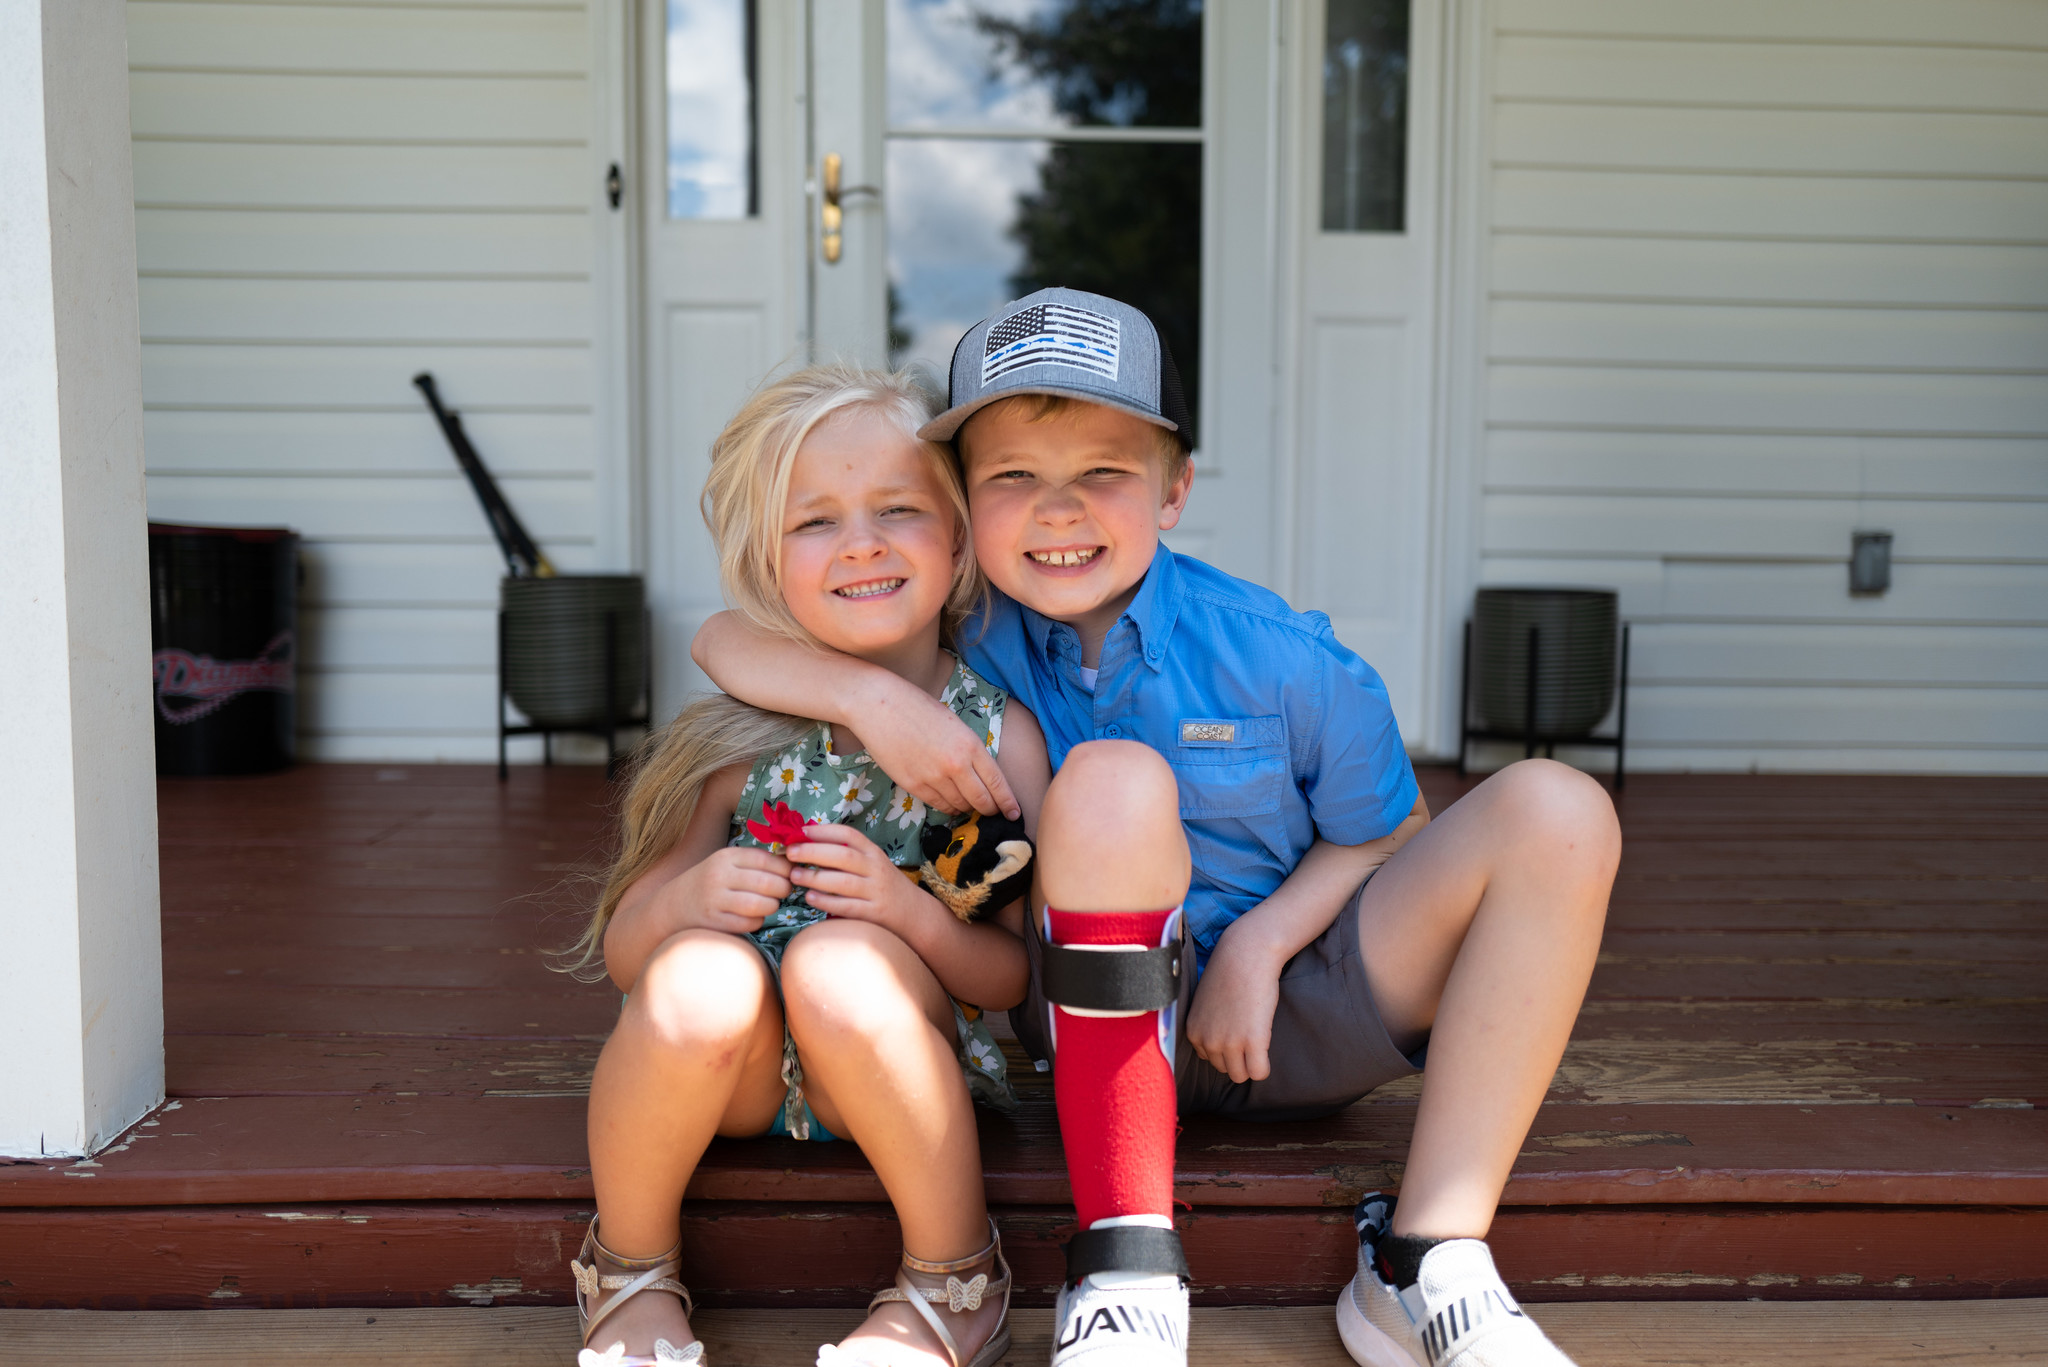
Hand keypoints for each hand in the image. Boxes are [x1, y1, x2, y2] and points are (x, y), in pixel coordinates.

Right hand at [670, 845, 791, 934]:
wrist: (674, 904)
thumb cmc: (711, 881)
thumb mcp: (727, 863)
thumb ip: (755, 861)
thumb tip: (794, 862)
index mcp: (726, 857)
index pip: (765, 859)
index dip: (785, 868)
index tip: (791, 873)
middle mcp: (719, 876)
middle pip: (767, 883)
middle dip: (783, 889)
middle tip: (784, 891)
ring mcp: (715, 900)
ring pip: (760, 905)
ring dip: (772, 906)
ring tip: (771, 903)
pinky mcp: (714, 922)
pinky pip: (748, 923)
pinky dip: (758, 921)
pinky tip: (755, 916)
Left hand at [785, 824, 931, 932]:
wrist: (913, 912)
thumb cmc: (882, 884)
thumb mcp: (871, 863)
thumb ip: (846, 854)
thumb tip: (807, 841)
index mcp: (873, 852)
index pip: (848, 835)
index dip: (824, 831)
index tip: (801, 831)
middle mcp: (876, 869)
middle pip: (843, 856)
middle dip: (813, 852)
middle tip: (790, 853)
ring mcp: (876, 892)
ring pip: (843, 882)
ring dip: (815, 877)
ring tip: (794, 875)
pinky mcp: (873, 913)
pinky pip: (846, 906)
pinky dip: (826, 901)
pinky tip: (810, 897)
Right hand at [851, 676, 1019, 819]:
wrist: (878, 704)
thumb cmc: (918, 707)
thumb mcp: (955, 724)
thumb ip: (970, 750)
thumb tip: (981, 777)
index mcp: (971, 745)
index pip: (998, 783)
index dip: (1008, 803)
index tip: (1014, 814)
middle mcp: (955, 764)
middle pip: (982, 801)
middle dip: (991, 810)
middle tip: (993, 812)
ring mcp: (933, 777)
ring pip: (960, 806)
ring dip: (967, 808)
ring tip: (968, 804)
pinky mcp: (913, 785)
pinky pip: (938, 805)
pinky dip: (948, 807)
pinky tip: (950, 804)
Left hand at [1184, 930, 1283, 1083]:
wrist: (1246, 955)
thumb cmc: (1229, 974)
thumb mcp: (1205, 1003)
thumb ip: (1207, 1025)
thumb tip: (1220, 1045)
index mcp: (1193, 1032)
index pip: (1209, 1059)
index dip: (1225, 1047)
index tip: (1235, 1028)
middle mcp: (1207, 1041)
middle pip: (1224, 1069)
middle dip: (1238, 1056)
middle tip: (1248, 1032)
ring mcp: (1229, 1043)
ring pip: (1240, 1075)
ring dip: (1250, 1062)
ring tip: (1257, 1039)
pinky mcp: (1253, 1042)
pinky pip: (1259, 1073)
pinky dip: (1264, 1067)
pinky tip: (1266, 1048)